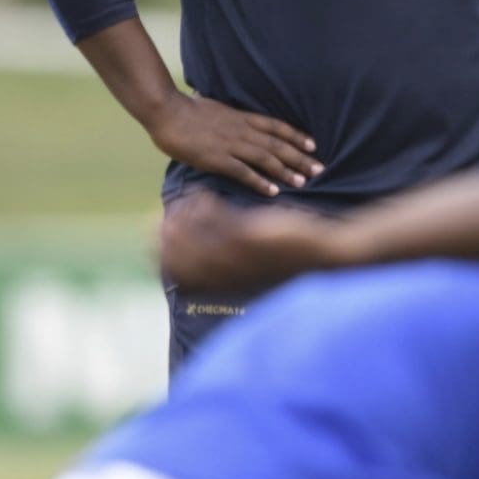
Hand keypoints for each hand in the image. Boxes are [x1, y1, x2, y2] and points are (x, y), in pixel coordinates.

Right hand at [145, 92, 322, 196]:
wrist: (167, 111)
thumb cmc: (187, 110)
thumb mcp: (218, 108)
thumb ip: (233, 118)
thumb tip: (239, 120)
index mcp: (242, 117)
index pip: (277, 126)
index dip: (297, 135)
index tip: (314, 145)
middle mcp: (242, 130)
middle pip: (278, 144)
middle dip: (300, 157)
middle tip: (320, 168)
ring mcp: (231, 144)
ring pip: (266, 158)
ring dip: (286, 170)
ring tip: (304, 182)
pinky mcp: (217, 159)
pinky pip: (243, 172)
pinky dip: (260, 181)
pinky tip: (273, 191)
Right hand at [158, 190, 341, 293]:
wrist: (329, 258)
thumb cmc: (296, 261)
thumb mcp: (261, 269)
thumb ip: (236, 267)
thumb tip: (217, 265)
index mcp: (233, 283)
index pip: (189, 279)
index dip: (167, 266)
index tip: (152, 253)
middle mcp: (233, 272)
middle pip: (186, 262)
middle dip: (164, 246)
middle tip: (149, 229)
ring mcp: (242, 255)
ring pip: (199, 239)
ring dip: (181, 223)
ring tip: (171, 210)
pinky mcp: (253, 236)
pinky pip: (221, 219)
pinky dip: (206, 207)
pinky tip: (200, 195)